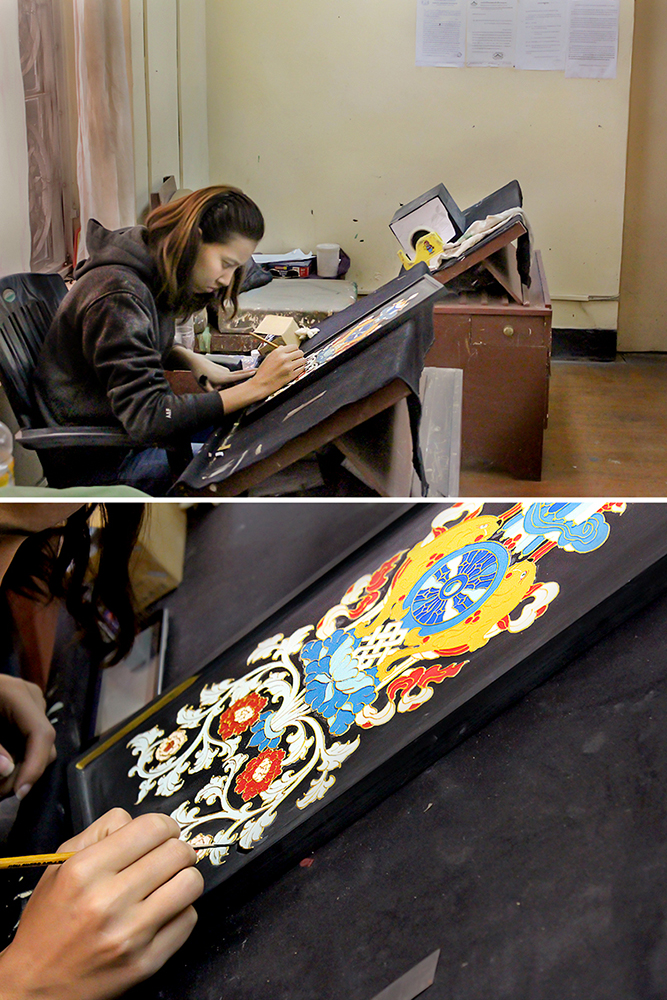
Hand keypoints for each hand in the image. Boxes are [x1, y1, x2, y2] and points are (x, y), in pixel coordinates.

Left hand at [0, 675, 55, 800]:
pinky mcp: (26, 715)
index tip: (20, 793)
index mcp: (17, 695)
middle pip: (43, 744)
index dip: (35, 766)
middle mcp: (32, 700)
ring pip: (38, 748)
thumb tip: (7, 769)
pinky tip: (1, 771)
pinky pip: (29, 744)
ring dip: (19, 771)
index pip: (41, 733)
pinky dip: (16, 762)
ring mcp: (31, 706)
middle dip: (23, 773)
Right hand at [0, 809, 203, 999]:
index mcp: (84, 871)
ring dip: (184, 877)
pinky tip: (162, 912)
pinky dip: (181, 911)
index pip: (151, 828)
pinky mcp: (145, 963)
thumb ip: (99, 831)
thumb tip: (137, 821)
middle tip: (169, 856)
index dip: (164, 825)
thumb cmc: (49, 921)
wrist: (36, 984)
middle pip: (177, 853)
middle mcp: (107, 902)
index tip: (163, 832)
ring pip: (190, 884)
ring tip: (169, 882)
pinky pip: (188, 920)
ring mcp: (129, 935)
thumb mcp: (60, 864)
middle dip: (178, 849)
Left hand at [181, 352, 254, 389]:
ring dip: (240, 377)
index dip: (248, 375)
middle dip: (250, 372)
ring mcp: (224, 370)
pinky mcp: (222, 369)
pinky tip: (219, 381)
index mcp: (224, 378)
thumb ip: (213, 394)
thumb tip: (219, 401)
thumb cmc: (200, 374)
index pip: (238, 377)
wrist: (196, 362)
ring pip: (233, 376)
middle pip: (240, 373)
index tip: (257, 372)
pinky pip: (227, 376)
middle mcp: (226, 373)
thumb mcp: (205, 387)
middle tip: (259, 370)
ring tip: (245, 378)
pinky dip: (228, 379)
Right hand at [217, 345, 305, 414]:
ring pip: (303, 360)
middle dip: (299, 355)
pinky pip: (301, 369)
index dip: (295, 349)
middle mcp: (284, 358)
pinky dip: (300, 368)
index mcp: (278, 352)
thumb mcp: (269, 357)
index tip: (295, 352)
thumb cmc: (264, 372)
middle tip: (298, 358)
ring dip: (302, 361)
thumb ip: (278, 351)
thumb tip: (285, 347)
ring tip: (299, 363)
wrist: (261, 384)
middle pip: (300, 352)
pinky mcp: (291, 375)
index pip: (294, 346)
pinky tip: (297, 369)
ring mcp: (288, 367)